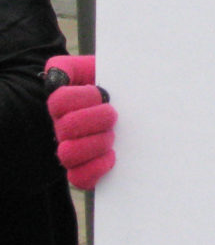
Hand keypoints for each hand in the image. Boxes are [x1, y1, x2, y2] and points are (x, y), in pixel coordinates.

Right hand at [45, 55, 116, 188]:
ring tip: (113, 135)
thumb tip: (55, 76)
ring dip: (97, 143)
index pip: (59, 101)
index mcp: (63, 102)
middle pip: (67, 128)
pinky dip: (97, 168)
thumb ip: (69, 66)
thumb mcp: (93, 67)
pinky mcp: (83, 169)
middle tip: (113, 114)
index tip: (103, 93)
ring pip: (68, 154)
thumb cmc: (112, 84)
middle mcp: (63, 127)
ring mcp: (71, 148)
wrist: (129, 104)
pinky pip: (79, 178)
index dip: (84, 97)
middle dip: (98, 119)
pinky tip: (112, 155)